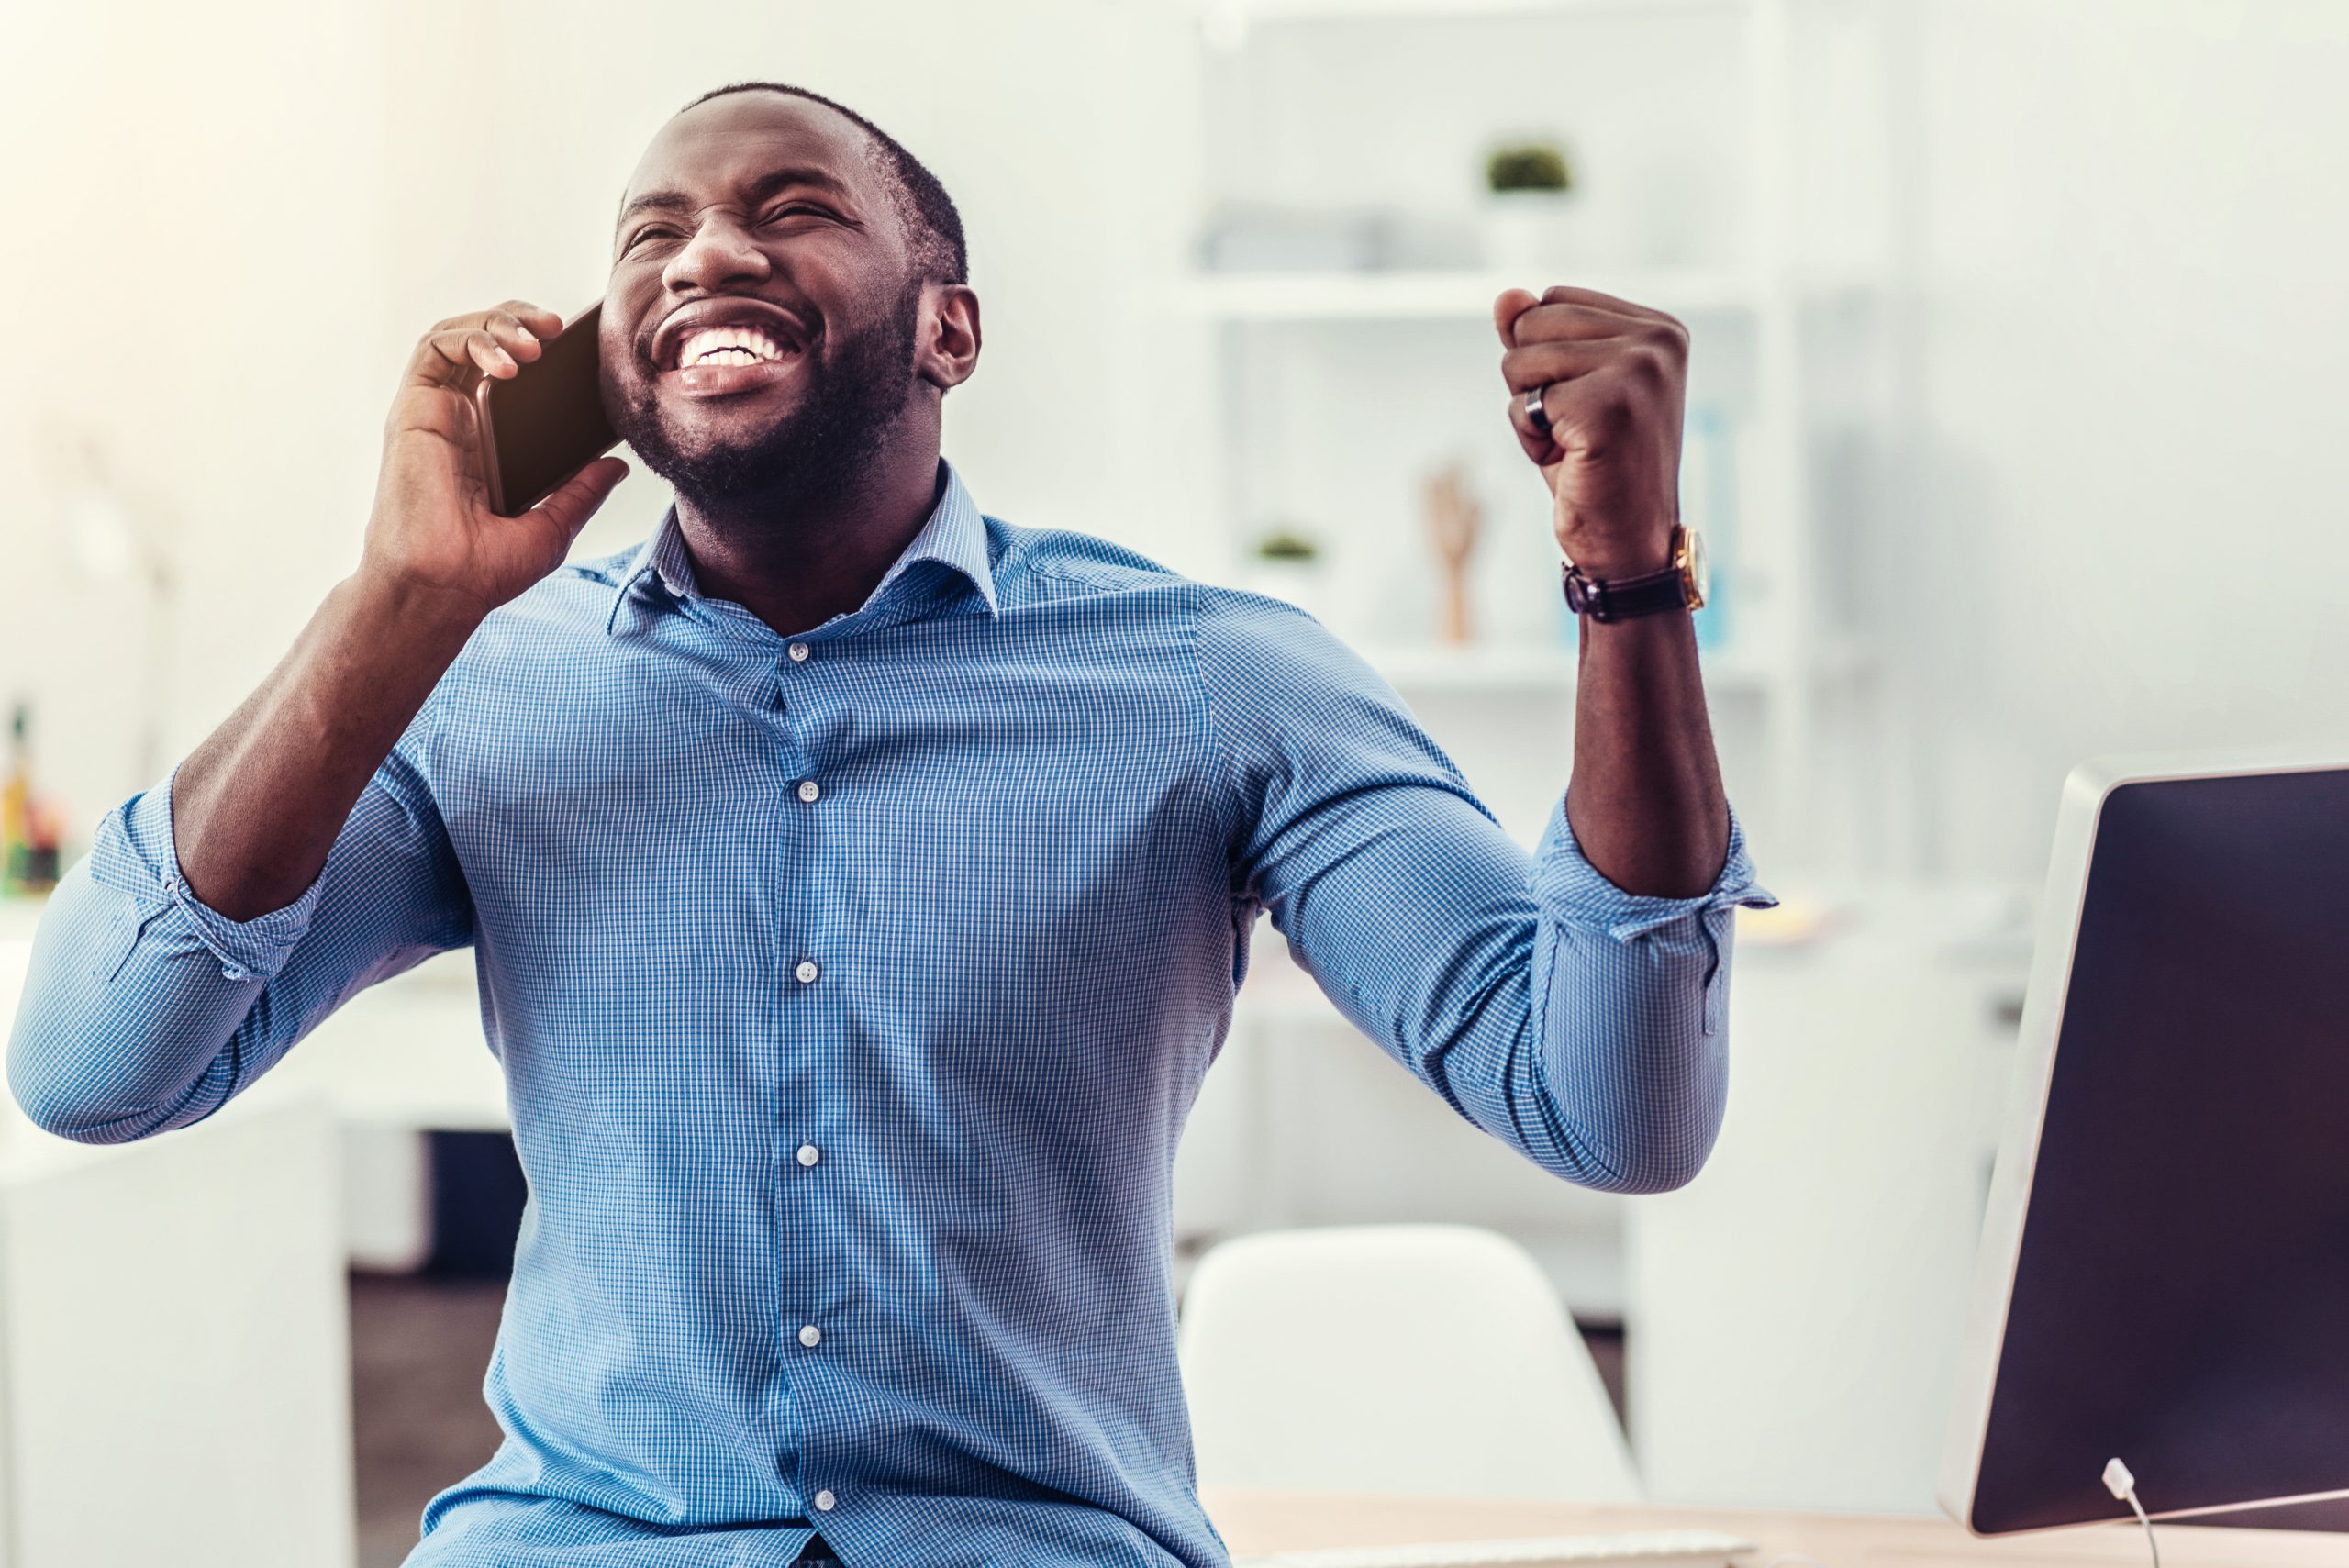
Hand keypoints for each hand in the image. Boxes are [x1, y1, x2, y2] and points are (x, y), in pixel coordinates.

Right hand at [359, 300, 629, 630]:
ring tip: (536, 340)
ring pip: (458, 336)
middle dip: (519, 320)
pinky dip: (470, 341)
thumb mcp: (553, 526)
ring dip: (497, 324)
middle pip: (485, 342)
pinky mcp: (412, 410)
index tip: (577, 347)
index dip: (539, 347)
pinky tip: (507, 362)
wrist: (444, 588)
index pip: (512, 374)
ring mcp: (435, 413)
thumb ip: (582, 491)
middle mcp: (460, 420)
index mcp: (490, 442)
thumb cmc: (484, 570)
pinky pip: (434, 351)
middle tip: (556, 326)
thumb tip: (618, 466)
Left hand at [1495, 286, 1687, 579]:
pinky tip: (1570, 461)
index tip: (1585, 403)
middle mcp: (1658, 340)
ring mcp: (1638, 370)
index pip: (1554, 300)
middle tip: (1575, 428)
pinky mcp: (1609, 406)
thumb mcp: (1562, 387)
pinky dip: (1530, 440)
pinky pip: (1524, 403)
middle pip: (1531, 323)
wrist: (1628, 541)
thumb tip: (1506, 295)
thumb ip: (1536, 336)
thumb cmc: (1595, 465)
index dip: (1546, 357)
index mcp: (1659, 328)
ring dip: (1529, 411)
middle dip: (1531, 381)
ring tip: (1573, 444)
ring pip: (1520, 360)